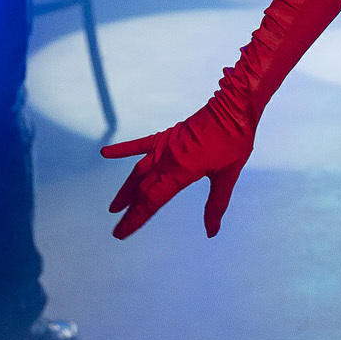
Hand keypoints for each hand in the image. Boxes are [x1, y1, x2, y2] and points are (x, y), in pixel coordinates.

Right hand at [102, 114, 251, 238]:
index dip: (136, 218)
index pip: (152, 201)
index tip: (121, 232)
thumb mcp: (227, 176)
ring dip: (127, 190)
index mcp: (181, 172)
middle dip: (130, 211)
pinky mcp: (168, 135)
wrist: (233, 107)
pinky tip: (106, 153)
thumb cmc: (234, 140)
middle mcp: (168, 160)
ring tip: (115, 206)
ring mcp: (166, 146)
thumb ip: (216, 204)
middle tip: (117, 228)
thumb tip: (211, 231)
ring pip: (139, 171)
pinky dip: (124, 149)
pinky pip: (142, 144)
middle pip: (143, 190)